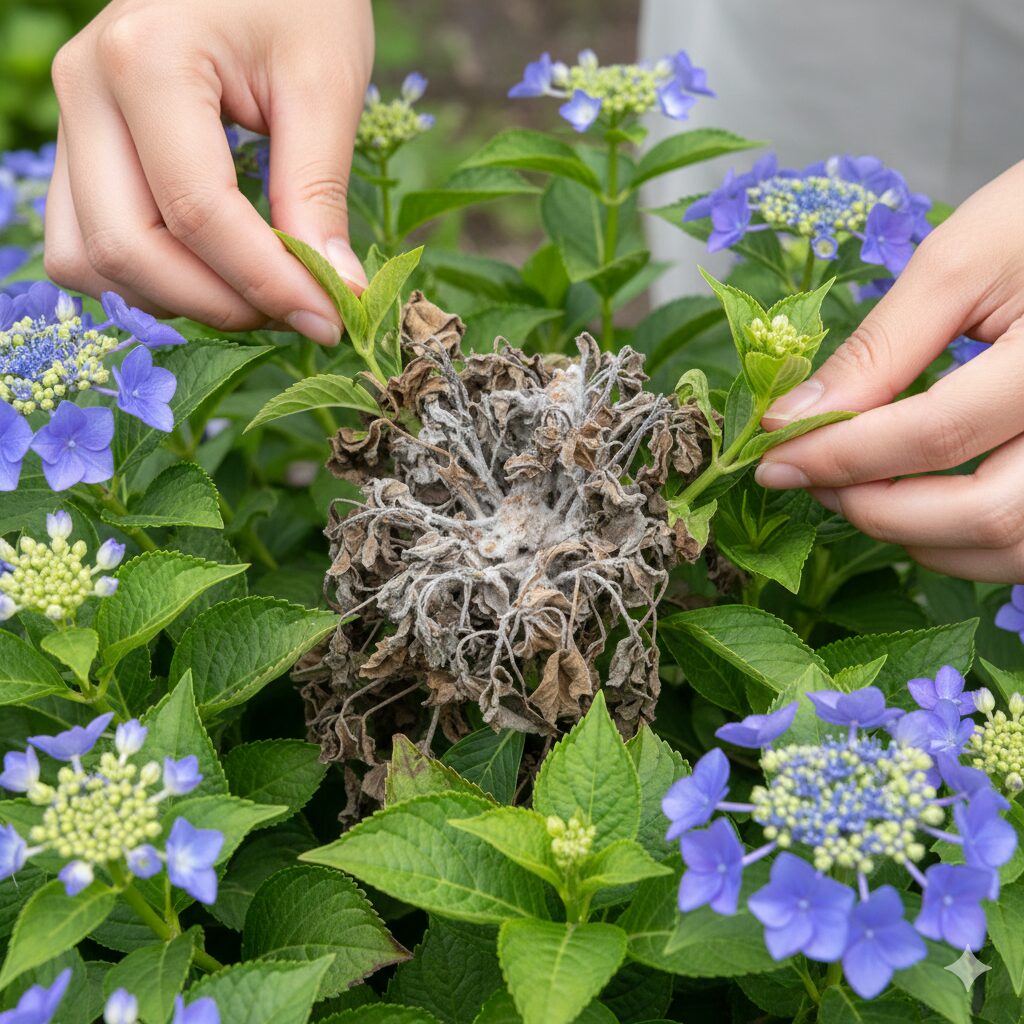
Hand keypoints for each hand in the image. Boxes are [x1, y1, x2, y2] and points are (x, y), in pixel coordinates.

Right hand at [43, 0, 372, 343]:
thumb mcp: (326, 84)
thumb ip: (320, 193)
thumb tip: (335, 296)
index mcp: (146, 61)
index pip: (199, 214)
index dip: (269, 284)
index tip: (331, 320)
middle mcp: (86, 90)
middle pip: (127, 249)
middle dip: (218, 303)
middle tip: (296, 309)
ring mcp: (70, 118)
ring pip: (89, 259)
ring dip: (174, 299)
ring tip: (255, 289)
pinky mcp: (78, 144)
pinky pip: (82, 245)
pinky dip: (144, 280)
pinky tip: (210, 272)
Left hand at [754, 161, 1023, 581]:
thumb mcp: (963, 262)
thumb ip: (880, 347)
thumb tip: (790, 418)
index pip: (938, 433)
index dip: (841, 454)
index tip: (772, 458)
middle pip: (987, 516)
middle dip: (877, 509)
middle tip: (809, 477)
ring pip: (1011, 548)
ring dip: (918, 537)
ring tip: (853, 490)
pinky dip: (961, 543)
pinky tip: (914, 505)